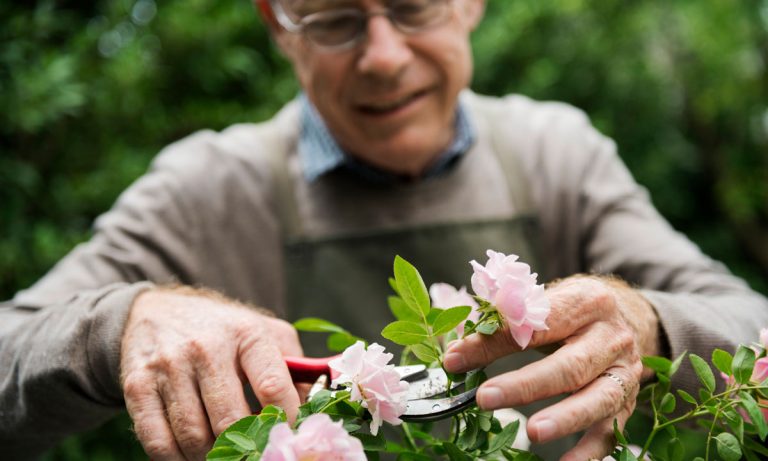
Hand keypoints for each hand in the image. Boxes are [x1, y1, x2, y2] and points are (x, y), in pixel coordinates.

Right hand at [120, 286, 302, 460]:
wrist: (156, 310)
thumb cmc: (222, 329)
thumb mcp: (265, 332)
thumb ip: (294, 368)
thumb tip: (313, 410)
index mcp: (246, 334)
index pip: (273, 386)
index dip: (285, 420)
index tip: (288, 435)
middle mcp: (206, 348)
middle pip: (230, 420)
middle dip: (247, 448)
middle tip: (254, 453)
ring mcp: (169, 367)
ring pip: (194, 437)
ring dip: (212, 457)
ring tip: (225, 455)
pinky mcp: (137, 386)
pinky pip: (158, 442)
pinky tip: (192, 457)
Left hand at [444, 275, 660, 460]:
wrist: (630, 316)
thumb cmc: (574, 310)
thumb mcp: (546, 303)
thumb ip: (503, 323)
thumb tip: (457, 351)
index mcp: (584, 302)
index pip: (536, 323)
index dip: (494, 341)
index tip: (456, 359)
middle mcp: (610, 336)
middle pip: (569, 365)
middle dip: (526, 385)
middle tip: (486, 398)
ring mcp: (624, 371)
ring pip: (598, 398)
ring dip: (565, 418)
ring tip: (533, 432)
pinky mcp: (628, 400)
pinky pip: (611, 429)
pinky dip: (590, 451)